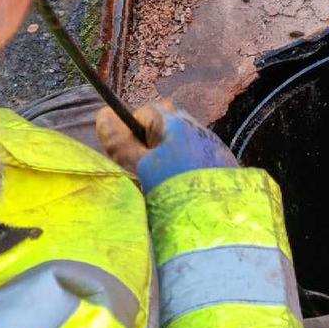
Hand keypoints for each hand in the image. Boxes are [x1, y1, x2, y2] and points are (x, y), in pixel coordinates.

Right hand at [96, 101, 236, 191]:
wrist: (222, 216)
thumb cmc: (175, 189)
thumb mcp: (140, 167)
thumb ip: (120, 142)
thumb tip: (104, 115)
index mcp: (176, 123)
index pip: (144, 112)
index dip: (131, 132)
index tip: (130, 155)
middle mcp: (197, 126)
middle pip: (164, 127)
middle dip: (151, 145)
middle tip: (147, 170)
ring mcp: (213, 144)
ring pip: (180, 143)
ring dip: (169, 158)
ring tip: (168, 183)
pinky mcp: (224, 162)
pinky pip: (198, 157)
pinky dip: (187, 168)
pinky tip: (188, 188)